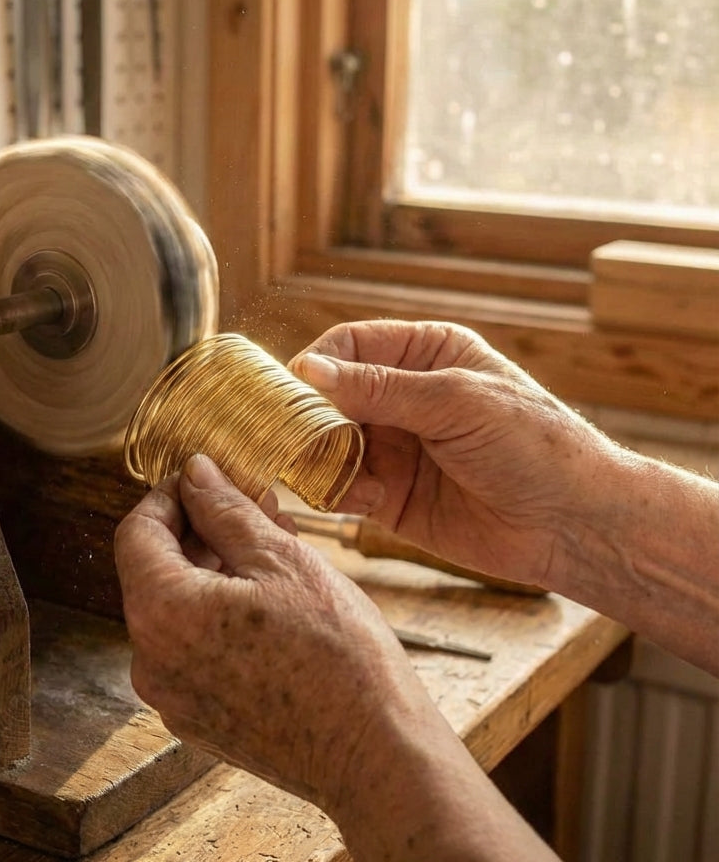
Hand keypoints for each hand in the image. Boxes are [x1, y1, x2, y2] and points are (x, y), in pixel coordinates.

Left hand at [116, 453, 559, 860]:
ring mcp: (173, 698)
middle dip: (199, 531)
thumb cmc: (337, 654)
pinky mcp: (200, 721)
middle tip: (254, 508)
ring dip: (213, 572)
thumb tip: (195, 472)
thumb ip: (225, 509)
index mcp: (162, 613)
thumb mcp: (282, 558)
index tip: (208, 479)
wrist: (376, 757)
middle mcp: (151, 661)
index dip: (169, 495)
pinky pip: (193, 650)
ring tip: (272, 551)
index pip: (136, 532)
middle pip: (155, 571)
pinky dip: (219, 616)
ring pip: (177, 611)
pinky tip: (270, 603)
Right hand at [289, 320, 621, 588]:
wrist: (573, 526)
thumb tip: (307, 370)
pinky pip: (340, 487)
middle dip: (312, 418)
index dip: (317, 365)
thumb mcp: (456, 402)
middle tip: (301, 440)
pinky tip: (368, 501)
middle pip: (328, 396)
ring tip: (344, 475)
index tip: (298, 391)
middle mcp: (402, 397)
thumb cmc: (533, 446)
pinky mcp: (388, 496)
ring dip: (324, 459)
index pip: (348, 346)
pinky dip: (339, 493)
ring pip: (326, 444)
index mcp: (425, 354)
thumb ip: (380, 388)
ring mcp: (394, 447)